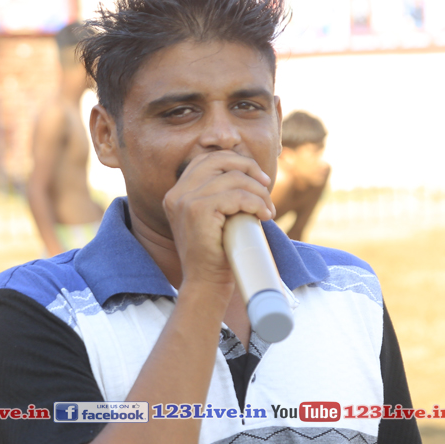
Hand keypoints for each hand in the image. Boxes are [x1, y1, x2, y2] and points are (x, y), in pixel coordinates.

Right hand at [162, 151, 274, 287]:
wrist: (205, 284)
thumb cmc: (216, 255)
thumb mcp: (215, 220)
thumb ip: (221, 197)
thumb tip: (252, 177)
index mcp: (177, 194)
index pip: (207, 160)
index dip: (235, 162)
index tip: (257, 178)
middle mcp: (177, 194)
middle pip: (218, 160)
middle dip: (248, 167)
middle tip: (266, 186)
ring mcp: (185, 200)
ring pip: (232, 178)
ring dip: (258, 192)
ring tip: (267, 209)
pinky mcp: (197, 210)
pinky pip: (236, 196)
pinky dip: (255, 203)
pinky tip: (264, 215)